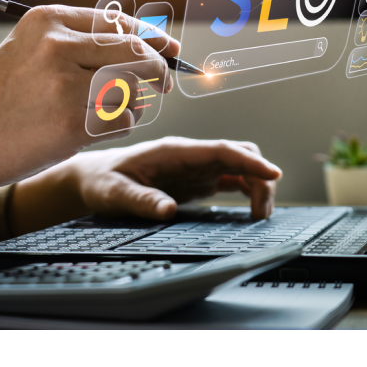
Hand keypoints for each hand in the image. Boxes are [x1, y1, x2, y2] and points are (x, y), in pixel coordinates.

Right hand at [0, 5, 178, 216]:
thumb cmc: (3, 96)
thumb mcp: (31, 49)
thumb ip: (80, 41)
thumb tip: (144, 42)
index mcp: (48, 21)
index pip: (119, 23)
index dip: (152, 37)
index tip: (170, 49)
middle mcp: (58, 47)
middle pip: (136, 52)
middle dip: (159, 68)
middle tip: (164, 82)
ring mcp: (65, 86)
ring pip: (133, 88)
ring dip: (134, 101)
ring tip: (110, 109)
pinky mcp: (71, 124)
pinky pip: (124, 120)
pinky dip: (121, 125)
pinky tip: (96, 127)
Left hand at [9, 137, 281, 232]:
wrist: (93, 177)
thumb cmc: (102, 180)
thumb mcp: (114, 192)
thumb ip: (140, 200)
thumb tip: (167, 210)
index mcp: (176, 151)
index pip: (222, 150)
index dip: (250, 161)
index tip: (273, 174)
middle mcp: (191, 156)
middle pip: (239, 155)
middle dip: (259, 177)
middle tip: (262, 212)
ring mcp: (196, 167)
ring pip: (239, 167)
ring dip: (256, 186)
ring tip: (259, 216)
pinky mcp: (197, 180)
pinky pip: (231, 180)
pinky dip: (247, 191)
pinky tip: (250, 210)